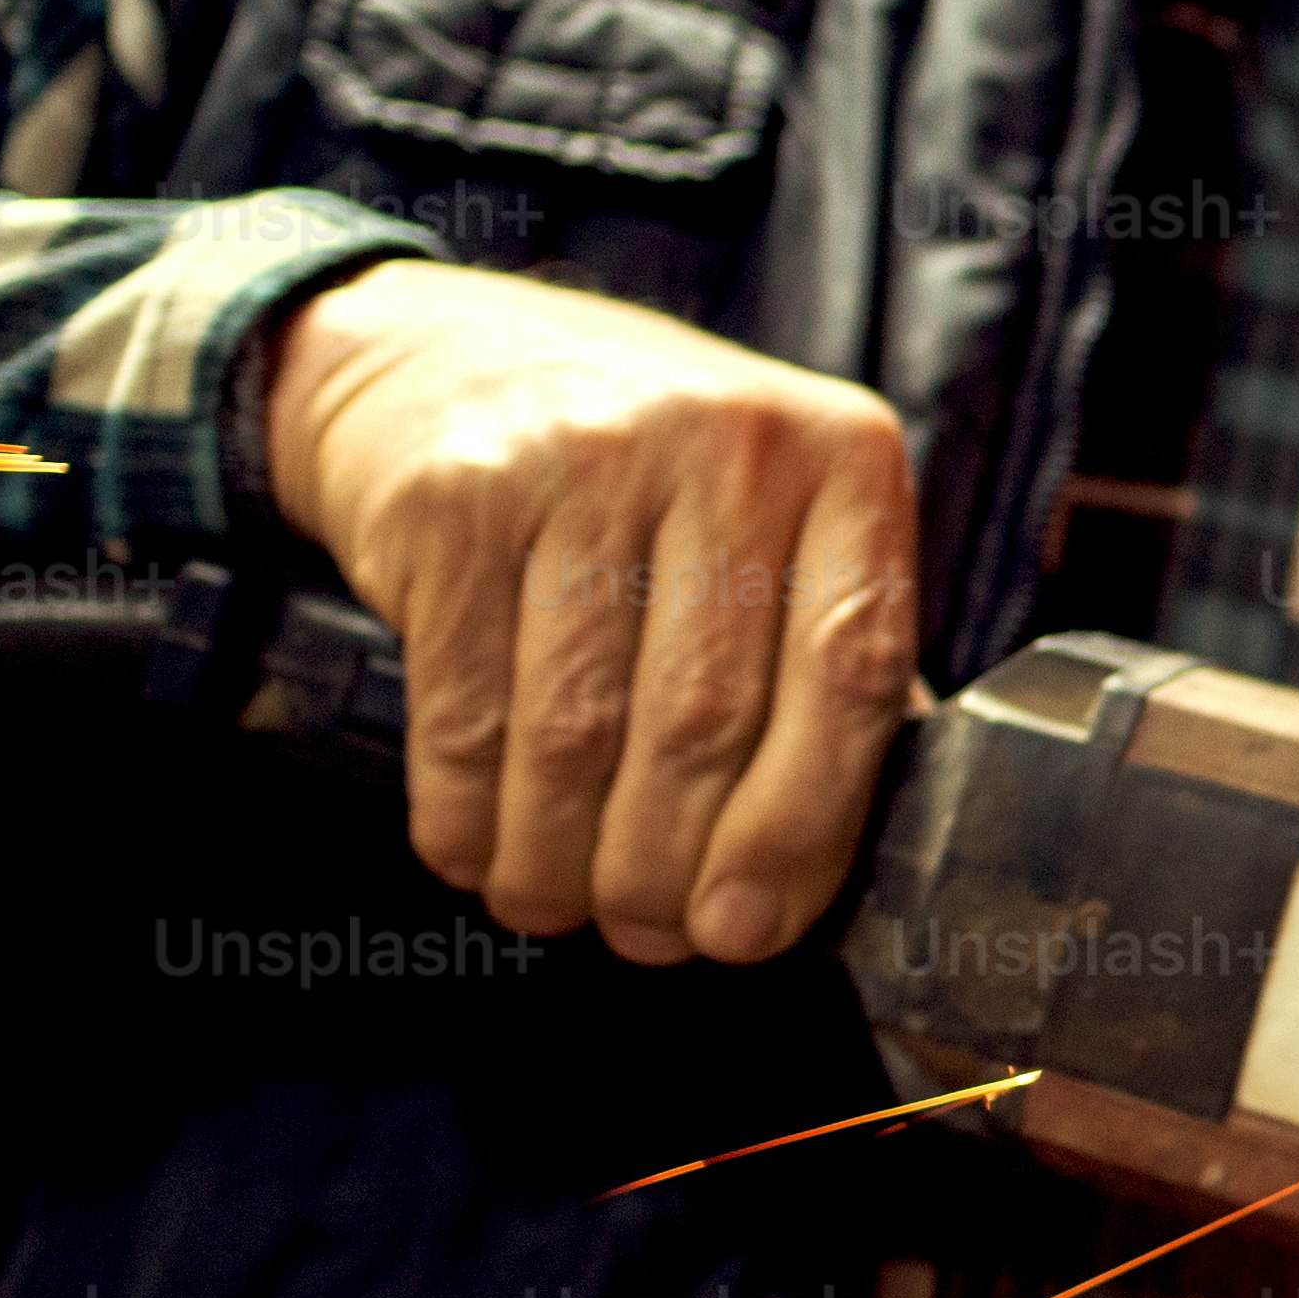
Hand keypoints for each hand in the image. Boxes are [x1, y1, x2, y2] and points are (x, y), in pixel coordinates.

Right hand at [256, 264, 918, 966]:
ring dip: (564, 862)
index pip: (852, 674)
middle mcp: (723, 445)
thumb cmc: (646, 479)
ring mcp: (581, 462)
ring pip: (579, 734)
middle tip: (650, 939)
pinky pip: (467, 712)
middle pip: (706, 721)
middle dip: (669, 871)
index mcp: (842, 459)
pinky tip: (481, 852)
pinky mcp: (454, 502)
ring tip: (562, 908)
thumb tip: (841, 854)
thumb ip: (823, 655)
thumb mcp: (773, 521)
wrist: (446, 358)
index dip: (803, 827)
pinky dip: (470, 816)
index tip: (754, 929)